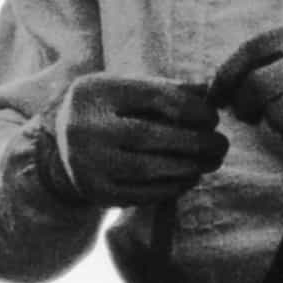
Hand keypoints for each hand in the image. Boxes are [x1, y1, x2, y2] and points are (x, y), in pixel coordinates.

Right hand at [56, 74, 225, 206]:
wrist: (62, 145)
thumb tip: (210, 91)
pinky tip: (189, 177)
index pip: (151, 96)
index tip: (213, 117)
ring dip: (187, 166)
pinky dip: (172, 187)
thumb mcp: (128, 90)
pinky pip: (141, 193)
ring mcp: (87, 163)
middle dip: (193, 141)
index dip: (189, 107)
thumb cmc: (108, 111)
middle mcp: (85, 128)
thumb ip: (167, 89)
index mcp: (96, 93)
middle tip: (221, 144)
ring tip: (210, 161)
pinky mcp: (95, 191)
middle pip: (148, 135)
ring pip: (147, 169)